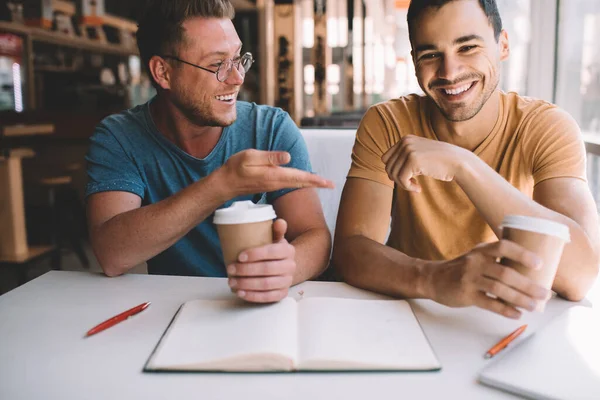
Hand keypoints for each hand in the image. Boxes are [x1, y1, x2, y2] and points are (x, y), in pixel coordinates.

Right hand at [217, 149, 333, 197]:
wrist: (225, 184)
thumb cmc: (236, 167)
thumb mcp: (251, 156)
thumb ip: (269, 157)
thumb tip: (288, 157)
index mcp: (275, 175)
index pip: (300, 177)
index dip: (315, 180)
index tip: (329, 183)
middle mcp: (277, 182)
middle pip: (301, 183)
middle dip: (317, 183)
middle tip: (332, 185)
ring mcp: (273, 185)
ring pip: (296, 184)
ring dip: (310, 183)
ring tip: (322, 183)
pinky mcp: (270, 184)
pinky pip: (289, 184)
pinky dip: (300, 183)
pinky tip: (304, 181)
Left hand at [227, 219, 295, 302]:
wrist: (285, 266)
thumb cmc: (274, 251)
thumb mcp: (275, 239)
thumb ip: (276, 230)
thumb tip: (279, 221)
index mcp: (288, 250)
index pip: (272, 252)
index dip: (255, 255)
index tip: (239, 256)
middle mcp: (290, 266)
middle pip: (267, 270)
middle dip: (246, 271)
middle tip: (230, 269)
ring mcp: (287, 281)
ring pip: (266, 285)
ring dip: (246, 284)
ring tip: (232, 282)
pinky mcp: (282, 293)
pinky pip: (268, 297)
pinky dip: (253, 296)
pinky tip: (241, 292)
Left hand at [381, 135, 467, 191]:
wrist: (459, 163)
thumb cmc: (440, 163)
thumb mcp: (420, 155)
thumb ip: (405, 158)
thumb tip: (388, 172)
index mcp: (405, 139)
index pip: (386, 158)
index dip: (394, 171)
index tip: (407, 177)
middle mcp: (405, 142)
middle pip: (388, 166)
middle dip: (397, 178)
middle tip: (411, 183)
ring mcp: (408, 150)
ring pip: (393, 174)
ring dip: (403, 184)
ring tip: (415, 186)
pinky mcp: (413, 160)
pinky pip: (401, 180)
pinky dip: (408, 187)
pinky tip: (418, 189)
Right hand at [425, 240, 550, 318]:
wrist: (433, 278)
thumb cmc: (461, 269)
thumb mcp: (475, 256)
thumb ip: (496, 258)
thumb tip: (529, 268)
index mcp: (481, 251)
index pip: (504, 247)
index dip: (522, 254)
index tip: (540, 264)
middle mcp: (475, 262)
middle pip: (506, 273)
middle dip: (528, 285)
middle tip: (545, 293)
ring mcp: (469, 279)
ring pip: (499, 289)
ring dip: (520, 299)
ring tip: (535, 306)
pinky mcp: (466, 295)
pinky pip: (489, 303)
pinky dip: (505, 310)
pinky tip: (516, 314)